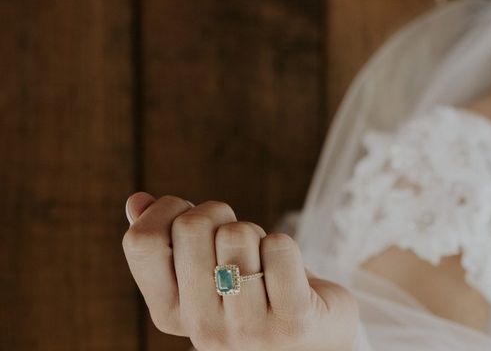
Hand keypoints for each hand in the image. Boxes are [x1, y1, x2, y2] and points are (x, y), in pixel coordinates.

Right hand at [122, 192, 358, 350]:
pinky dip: (285, 245)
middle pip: (191, 226)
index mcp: (168, 312)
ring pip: (237, 234)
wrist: (311, 328)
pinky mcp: (293, 323)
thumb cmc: (251, 285)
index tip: (189, 213)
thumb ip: (167, 238)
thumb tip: (136, 202)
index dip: (167, 209)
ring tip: (262, 261)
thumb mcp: (204, 264)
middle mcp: (201, 329)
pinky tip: (287, 274)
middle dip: (218, 214)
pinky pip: (279, 247)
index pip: (141, 241)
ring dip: (255, 233)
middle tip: (236, 238)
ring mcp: (246, 331)